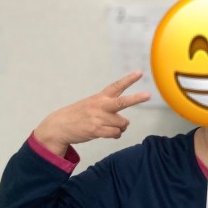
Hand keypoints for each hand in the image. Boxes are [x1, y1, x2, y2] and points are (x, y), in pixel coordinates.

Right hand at [33, 71, 149, 156]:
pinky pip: (116, 134)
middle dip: (136, 99)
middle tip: (148, 95)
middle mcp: (100, 106)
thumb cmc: (80, 115)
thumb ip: (109, 109)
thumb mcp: (92, 105)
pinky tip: (108, 133)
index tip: (140, 72)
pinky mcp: (96, 130)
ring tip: (109, 126)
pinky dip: (116, 135)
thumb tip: (125, 123)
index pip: (116, 86)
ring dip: (120, 127)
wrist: (59, 126)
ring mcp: (98, 118)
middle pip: (122, 102)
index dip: (129, 79)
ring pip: (123, 124)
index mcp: (100, 97)